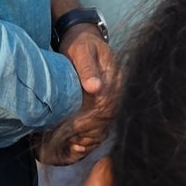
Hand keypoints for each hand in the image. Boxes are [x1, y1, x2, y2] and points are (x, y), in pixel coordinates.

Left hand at [40, 27, 119, 164]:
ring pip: (106, 123)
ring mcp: (113, 96)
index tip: (72, 130)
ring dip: (90, 137)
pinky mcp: (107, 101)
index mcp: (112, 76)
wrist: (84, 38)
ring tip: (73, 147)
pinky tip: (79, 144)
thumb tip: (95, 88)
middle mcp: (116, 88)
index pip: (104, 104)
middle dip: (87, 132)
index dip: (88, 120)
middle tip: (69, 143)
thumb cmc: (79, 44)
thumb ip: (87, 68)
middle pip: (106, 117)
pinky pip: (104, 123)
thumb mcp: (81, 50)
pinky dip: (92, 136)